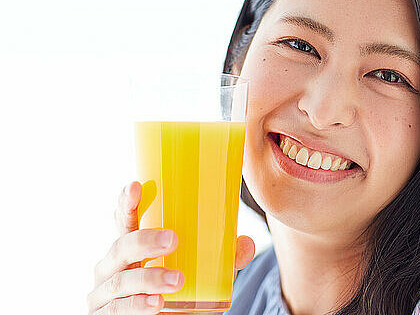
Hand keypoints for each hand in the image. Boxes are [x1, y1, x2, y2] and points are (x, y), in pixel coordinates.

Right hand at [87, 181, 255, 313]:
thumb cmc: (178, 291)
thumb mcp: (204, 271)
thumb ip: (224, 258)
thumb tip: (247, 243)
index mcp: (131, 246)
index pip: (125, 220)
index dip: (126, 203)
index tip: (135, 185)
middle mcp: (113, 266)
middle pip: (120, 247)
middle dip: (145, 241)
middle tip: (174, 239)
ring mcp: (105, 293)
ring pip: (121, 281)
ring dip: (150, 278)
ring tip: (177, 280)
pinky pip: (119, 310)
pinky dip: (138, 306)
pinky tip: (156, 304)